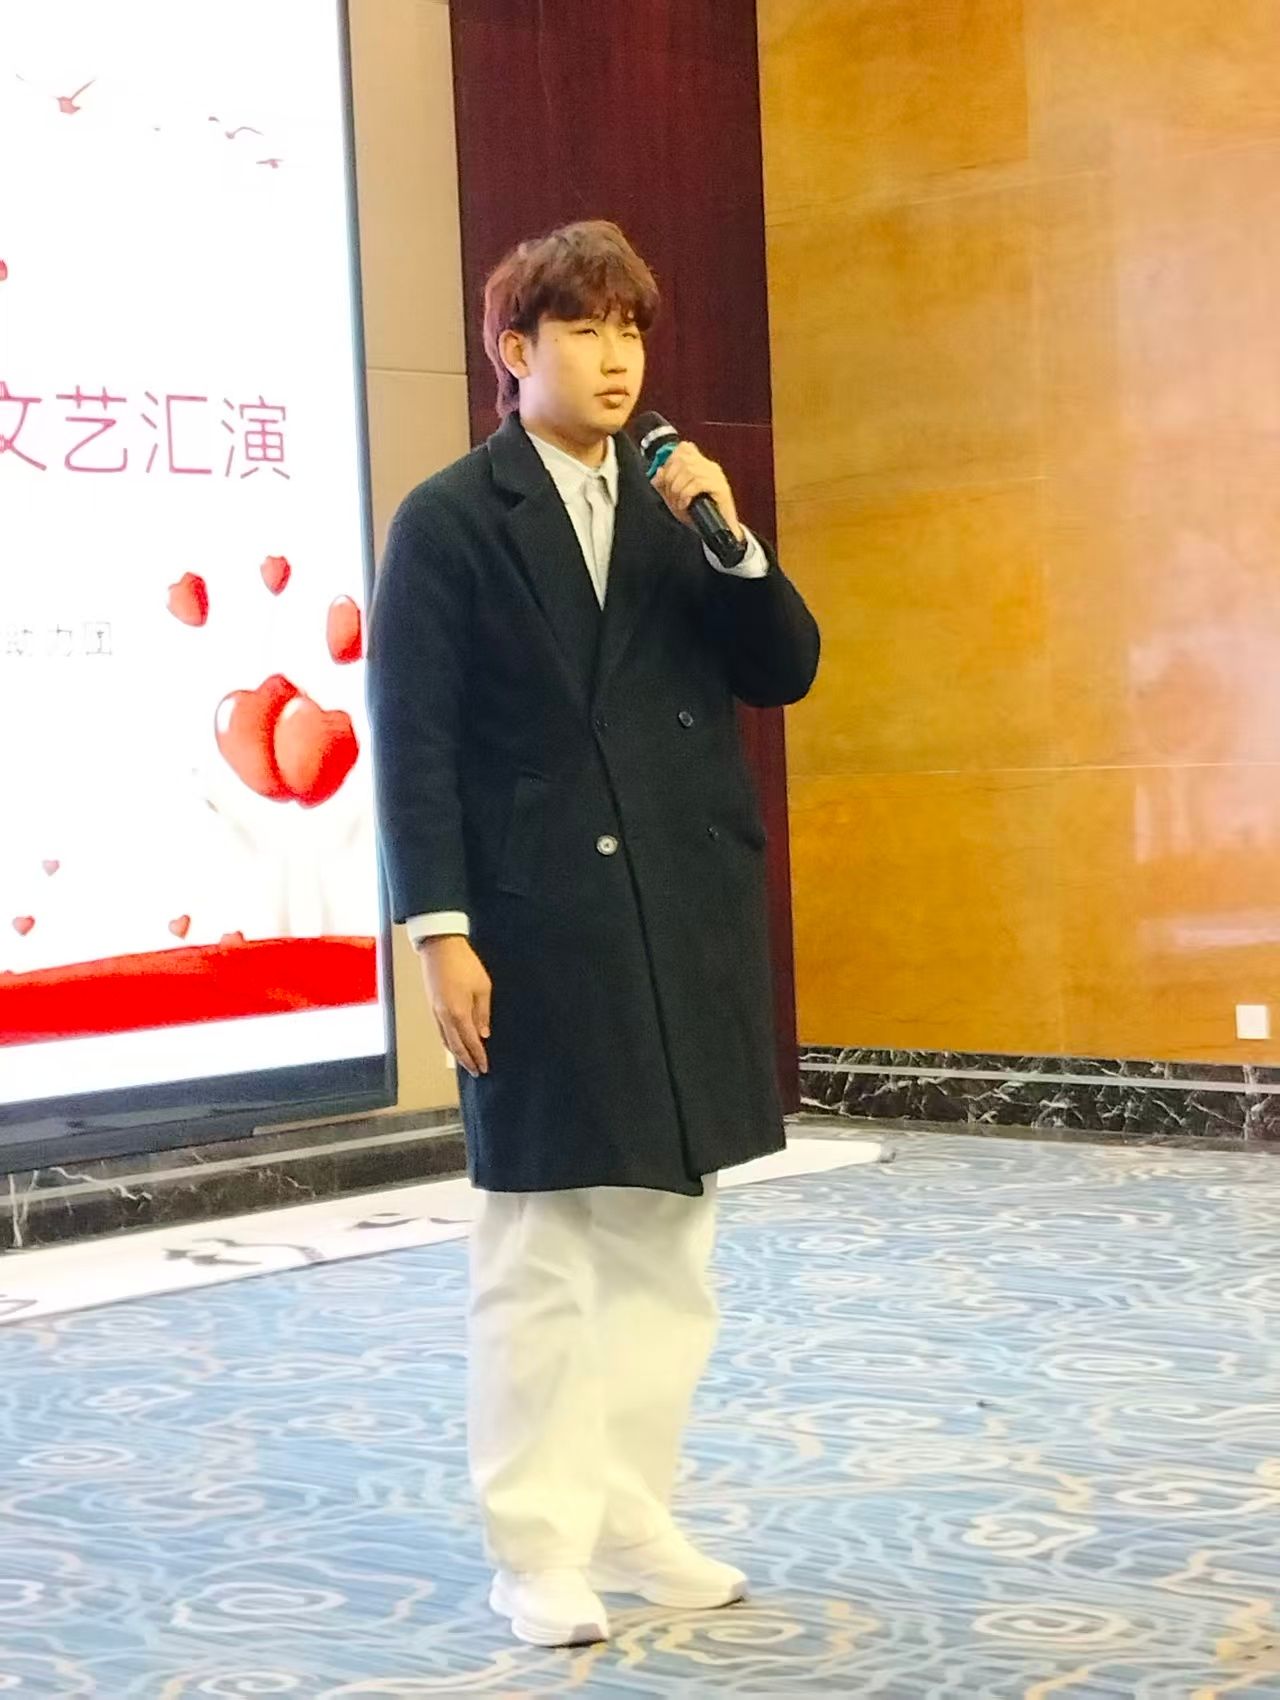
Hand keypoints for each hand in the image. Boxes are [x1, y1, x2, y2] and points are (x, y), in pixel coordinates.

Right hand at [419, 935, 491, 1076]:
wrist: (440, 947)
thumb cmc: (465, 964)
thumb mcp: (483, 987)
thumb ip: (483, 1013)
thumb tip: (483, 1034)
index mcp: (459, 1012)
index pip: (470, 1042)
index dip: (478, 1056)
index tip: (485, 1067)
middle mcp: (444, 1016)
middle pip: (455, 1046)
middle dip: (466, 1060)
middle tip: (476, 1071)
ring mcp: (436, 1011)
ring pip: (446, 1040)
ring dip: (456, 1054)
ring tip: (466, 1062)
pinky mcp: (432, 1005)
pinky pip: (440, 1031)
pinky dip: (448, 1042)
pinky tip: (453, 1044)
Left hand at [651, 441, 743, 542]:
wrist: (717, 532)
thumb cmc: (698, 515)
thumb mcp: (676, 499)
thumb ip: (665, 485)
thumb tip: (658, 473)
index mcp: (701, 465)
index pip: (683, 448)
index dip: (669, 462)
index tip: (665, 481)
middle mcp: (710, 466)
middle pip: (682, 459)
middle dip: (670, 478)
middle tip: (671, 495)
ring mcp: (716, 476)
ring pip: (689, 471)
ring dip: (677, 488)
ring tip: (678, 502)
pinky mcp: (721, 488)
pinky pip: (698, 483)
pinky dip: (687, 494)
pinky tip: (685, 504)